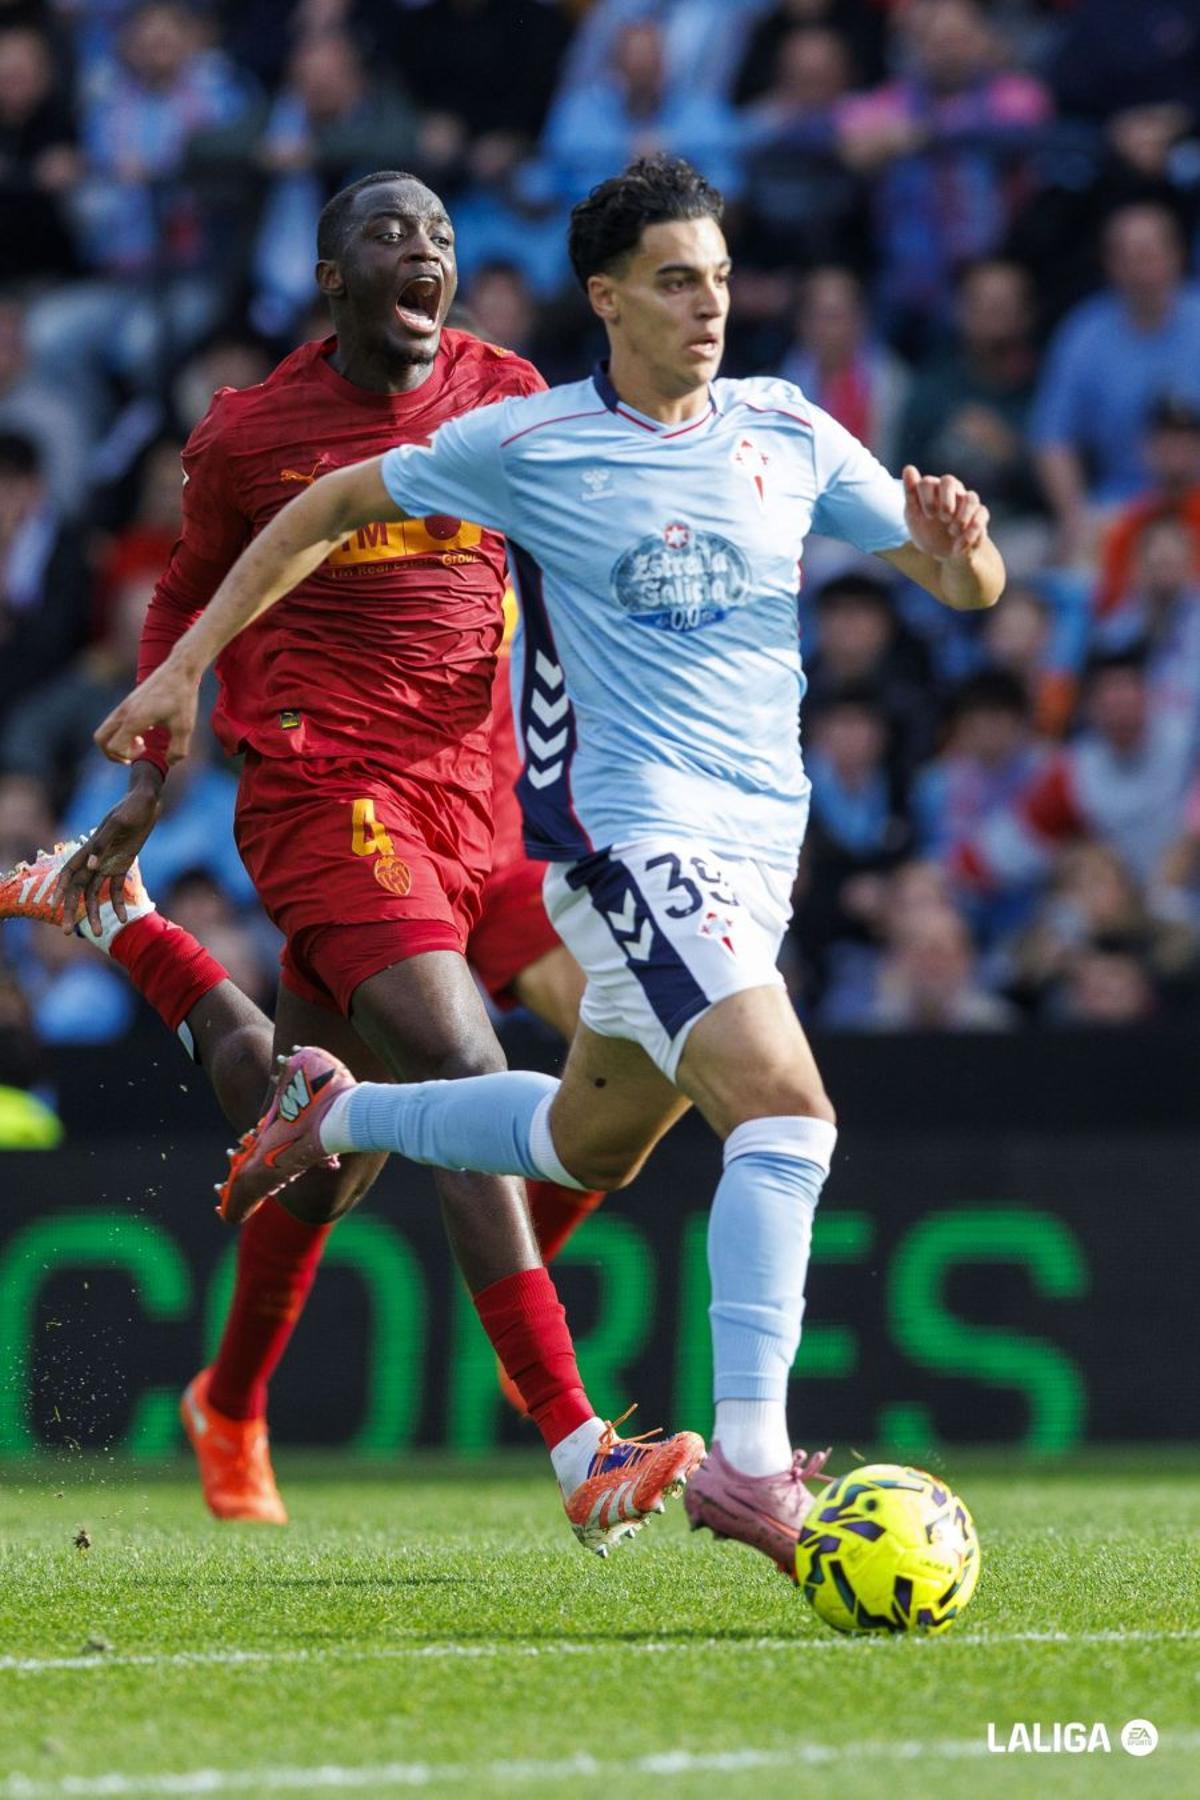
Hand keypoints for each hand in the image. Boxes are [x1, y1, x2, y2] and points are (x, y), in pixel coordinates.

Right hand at [52, 773, 162, 936]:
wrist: (147, 801)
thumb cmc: (130, 808)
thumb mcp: (117, 824)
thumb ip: (102, 845)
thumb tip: (89, 866)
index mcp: (89, 848)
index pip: (68, 873)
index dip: (60, 890)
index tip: (54, 907)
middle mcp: (94, 859)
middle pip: (78, 889)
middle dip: (72, 909)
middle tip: (67, 931)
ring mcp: (107, 863)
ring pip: (95, 893)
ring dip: (95, 913)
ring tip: (100, 932)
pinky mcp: (122, 865)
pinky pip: (117, 889)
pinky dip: (120, 903)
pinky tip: (124, 919)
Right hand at [95, 660, 199, 767]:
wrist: (178, 670)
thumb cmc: (182, 698)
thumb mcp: (185, 728)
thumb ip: (178, 750)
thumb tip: (170, 763)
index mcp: (134, 719)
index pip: (114, 747)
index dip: (126, 757)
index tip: (145, 751)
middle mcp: (123, 712)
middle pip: (100, 740)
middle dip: (113, 753)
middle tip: (133, 754)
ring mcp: (123, 706)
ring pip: (105, 730)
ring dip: (118, 742)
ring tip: (140, 741)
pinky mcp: (127, 702)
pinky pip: (113, 722)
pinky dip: (122, 732)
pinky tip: (145, 729)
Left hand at [902, 465, 989, 561]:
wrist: (942, 552)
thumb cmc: (926, 530)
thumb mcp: (914, 516)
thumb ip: (911, 494)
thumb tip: (909, 468)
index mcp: (931, 490)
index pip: (927, 483)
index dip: (927, 499)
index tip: (928, 516)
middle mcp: (950, 491)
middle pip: (949, 481)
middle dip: (945, 501)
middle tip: (942, 518)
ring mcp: (966, 502)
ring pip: (971, 498)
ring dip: (961, 518)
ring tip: (953, 532)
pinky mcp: (979, 515)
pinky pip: (982, 514)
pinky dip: (971, 532)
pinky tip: (959, 546)